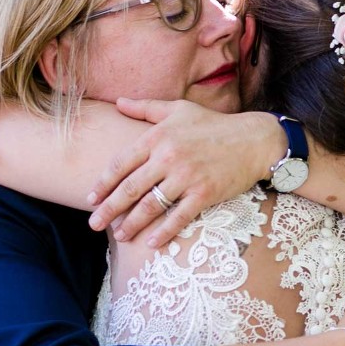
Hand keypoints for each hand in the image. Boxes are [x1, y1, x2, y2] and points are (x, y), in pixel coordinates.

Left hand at [88, 100, 285, 246]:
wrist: (254, 140)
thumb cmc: (213, 124)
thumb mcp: (178, 109)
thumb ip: (145, 108)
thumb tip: (118, 102)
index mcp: (158, 136)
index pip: (122, 163)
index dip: (104, 183)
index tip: (91, 198)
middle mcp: (169, 157)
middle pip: (131, 188)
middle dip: (110, 209)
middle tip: (93, 224)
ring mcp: (187, 177)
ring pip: (151, 205)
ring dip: (132, 223)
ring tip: (119, 236)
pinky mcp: (205, 194)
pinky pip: (179, 217)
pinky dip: (164, 231)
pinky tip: (151, 243)